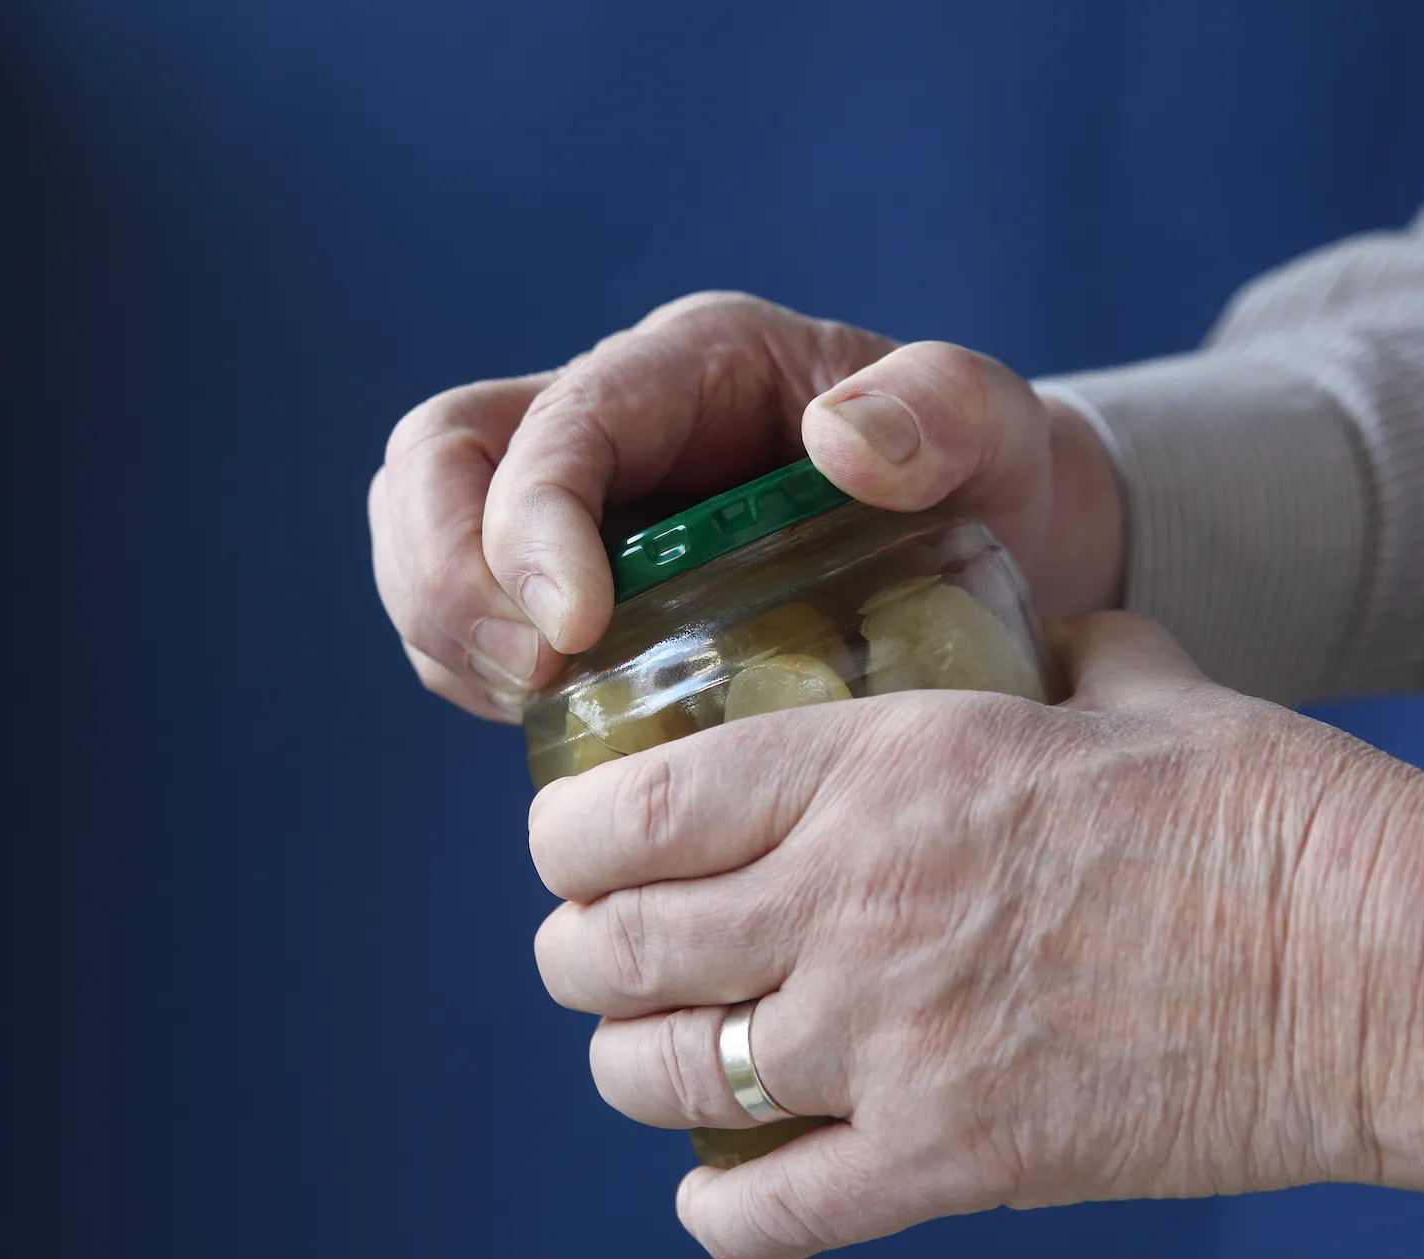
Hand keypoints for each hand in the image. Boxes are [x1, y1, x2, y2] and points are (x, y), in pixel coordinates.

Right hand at [367, 292, 1124, 720]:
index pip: (556, 421)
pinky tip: (558, 726)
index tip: (572, 633)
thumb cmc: (988, 474)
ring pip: (426, 534)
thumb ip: (947, 410)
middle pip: (437, 460)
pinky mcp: (571, 578)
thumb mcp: (997, 432)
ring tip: (536, 709)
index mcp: (691, 367)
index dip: (529, 523)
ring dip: (446, 630)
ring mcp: (578, 499)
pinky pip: (469, 617)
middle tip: (529, 680)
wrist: (992, 533)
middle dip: (445, 574)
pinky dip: (474, 673)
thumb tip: (840, 438)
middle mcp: (611, 418)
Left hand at [528, 612, 1423, 1258]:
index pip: (635, 804)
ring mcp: (897, 1042)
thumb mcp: (1144, 687)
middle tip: (593, 954)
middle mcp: (859, 899)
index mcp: (889, 763)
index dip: (564, 836)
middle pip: (612, 948)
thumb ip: (1060, 655)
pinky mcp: (955, 1162)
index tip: (571, 847)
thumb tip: (1051, 635)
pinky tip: (727, 1186)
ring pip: (659, 1081)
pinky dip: (717, 1212)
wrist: (1390, 970)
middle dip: (574, 953)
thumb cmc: (1277, 812)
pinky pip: (764, 1216)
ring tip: (649, 1058)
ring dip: (628, 1069)